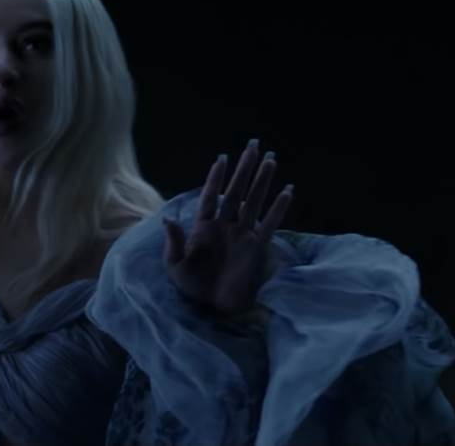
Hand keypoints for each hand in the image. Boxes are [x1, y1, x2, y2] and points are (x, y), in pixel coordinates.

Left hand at [163, 139, 293, 317]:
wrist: (213, 308)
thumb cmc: (192, 287)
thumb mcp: (175, 266)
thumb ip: (174, 242)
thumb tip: (167, 219)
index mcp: (203, 228)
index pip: (210, 196)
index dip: (215, 178)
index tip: (222, 158)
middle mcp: (224, 226)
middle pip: (235, 192)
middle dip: (244, 169)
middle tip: (253, 146)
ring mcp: (242, 235)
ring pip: (254, 202)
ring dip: (262, 181)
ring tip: (271, 159)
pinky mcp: (256, 247)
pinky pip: (270, 223)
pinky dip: (279, 208)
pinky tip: (287, 191)